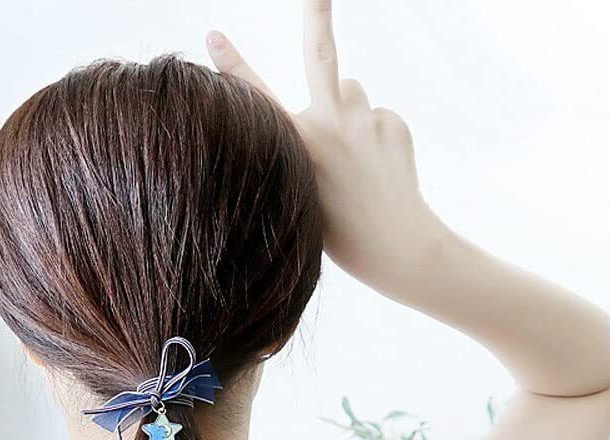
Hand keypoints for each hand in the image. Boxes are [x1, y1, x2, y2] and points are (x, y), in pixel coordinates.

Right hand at [206, 1, 449, 304]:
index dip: (231, 64)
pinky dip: (378, 137)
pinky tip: (380, 170)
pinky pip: (379, 117)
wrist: (395, 247)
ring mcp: (363, 123)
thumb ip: (316, 129)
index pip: (256, 96)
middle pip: (320, 55)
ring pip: (351, 91)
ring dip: (350, 112)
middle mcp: (327, 126)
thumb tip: (346, 81)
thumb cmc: (340, 228)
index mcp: (295, 145)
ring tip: (356, 158)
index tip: (214, 34)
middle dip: (317, 14)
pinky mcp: (393, 124)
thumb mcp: (305, 186)